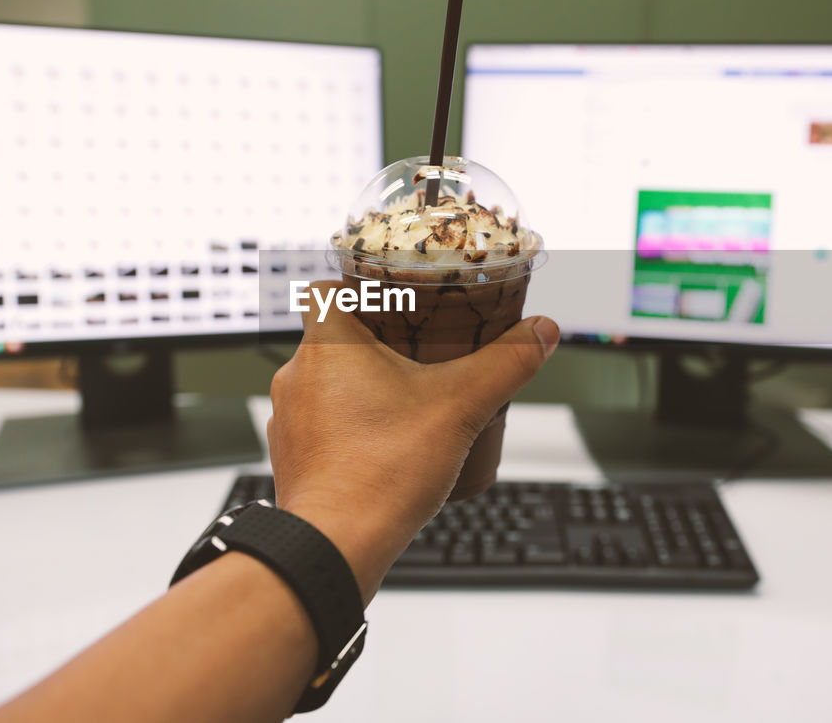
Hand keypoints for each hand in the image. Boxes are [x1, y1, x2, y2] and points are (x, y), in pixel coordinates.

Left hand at [267, 280, 558, 596]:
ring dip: (360, 385)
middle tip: (418, 349)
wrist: (336, 546)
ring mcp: (289, 419)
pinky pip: (320, 424)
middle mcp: (296, 376)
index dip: (359, 286)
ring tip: (406, 398)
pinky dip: (348, 425)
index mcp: (326, 344)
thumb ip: (506, 363)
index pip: (327, 287)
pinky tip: (384, 441)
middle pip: (332, 335)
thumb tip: (542, 333)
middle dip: (376, 340)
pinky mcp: (292, 457)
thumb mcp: (461, 406)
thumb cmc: (382, 471)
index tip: (394, 298)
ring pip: (325, 383)